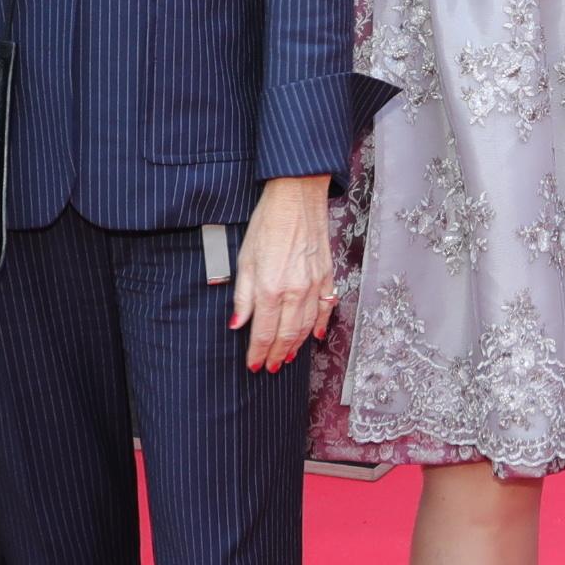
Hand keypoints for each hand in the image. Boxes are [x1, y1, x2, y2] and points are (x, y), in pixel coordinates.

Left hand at [229, 172, 334, 373]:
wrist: (297, 197)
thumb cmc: (268, 223)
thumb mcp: (245, 259)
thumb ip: (243, 295)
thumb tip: (238, 323)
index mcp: (271, 288)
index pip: (264, 333)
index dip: (257, 353)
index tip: (253, 365)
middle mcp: (295, 292)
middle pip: (286, 335)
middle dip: (276, 355)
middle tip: (269, 368)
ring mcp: (314, 285)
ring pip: (306, 327)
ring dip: (296, 346)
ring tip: (286, 358)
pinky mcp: (327, 276)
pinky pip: (325, 308)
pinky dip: (320, 325)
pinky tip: (316, 336)